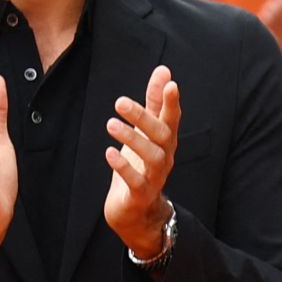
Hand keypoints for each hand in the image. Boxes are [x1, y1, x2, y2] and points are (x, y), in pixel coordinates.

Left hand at [103, 64, 179, 258]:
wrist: (137, 211)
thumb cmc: (140, 165)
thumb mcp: (146, 132)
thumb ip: (154, 102)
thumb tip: (164, 70)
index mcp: (166, 141)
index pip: (172, 118)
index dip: (171, 102)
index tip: (170, 83)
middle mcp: (165, 157)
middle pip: (162, 135)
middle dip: (143, 117)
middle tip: (119, 102)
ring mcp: (155, 177)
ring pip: (152, 156)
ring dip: (132, 139)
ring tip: (111, 124)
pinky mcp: (140, 194)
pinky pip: (136, 180)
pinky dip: (124, 166)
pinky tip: (109, 153)